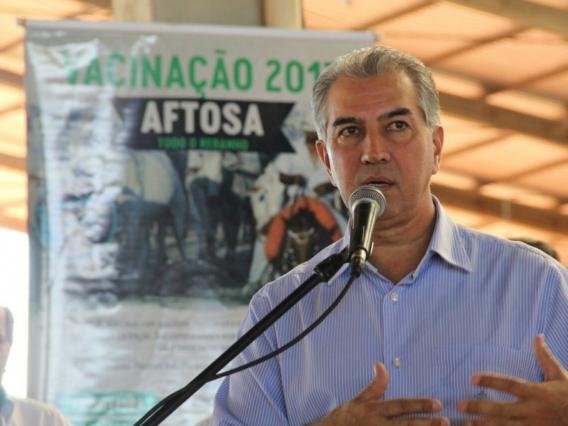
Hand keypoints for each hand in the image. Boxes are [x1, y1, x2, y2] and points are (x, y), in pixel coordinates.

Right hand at [314, 362, 448, 425]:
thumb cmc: (346, 418)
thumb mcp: (359, 400)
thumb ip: (374, 385)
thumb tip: (381, 364)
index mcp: (375, 410)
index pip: (401, 406)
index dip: (419, 405)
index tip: (437, 404)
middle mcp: (379, 425)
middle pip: (407, 425)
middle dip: (427, 424)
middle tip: (446, 421)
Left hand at [459, 334, 567, 424]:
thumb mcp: (560, 376)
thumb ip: (545, 358)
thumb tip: (537, 336)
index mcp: (536, 393)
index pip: (509, 385)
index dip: (490, 380)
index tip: (472, 377)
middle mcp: (532, 411)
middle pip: (502, 410)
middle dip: (480, 408)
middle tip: (460, 405)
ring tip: (466, 423)